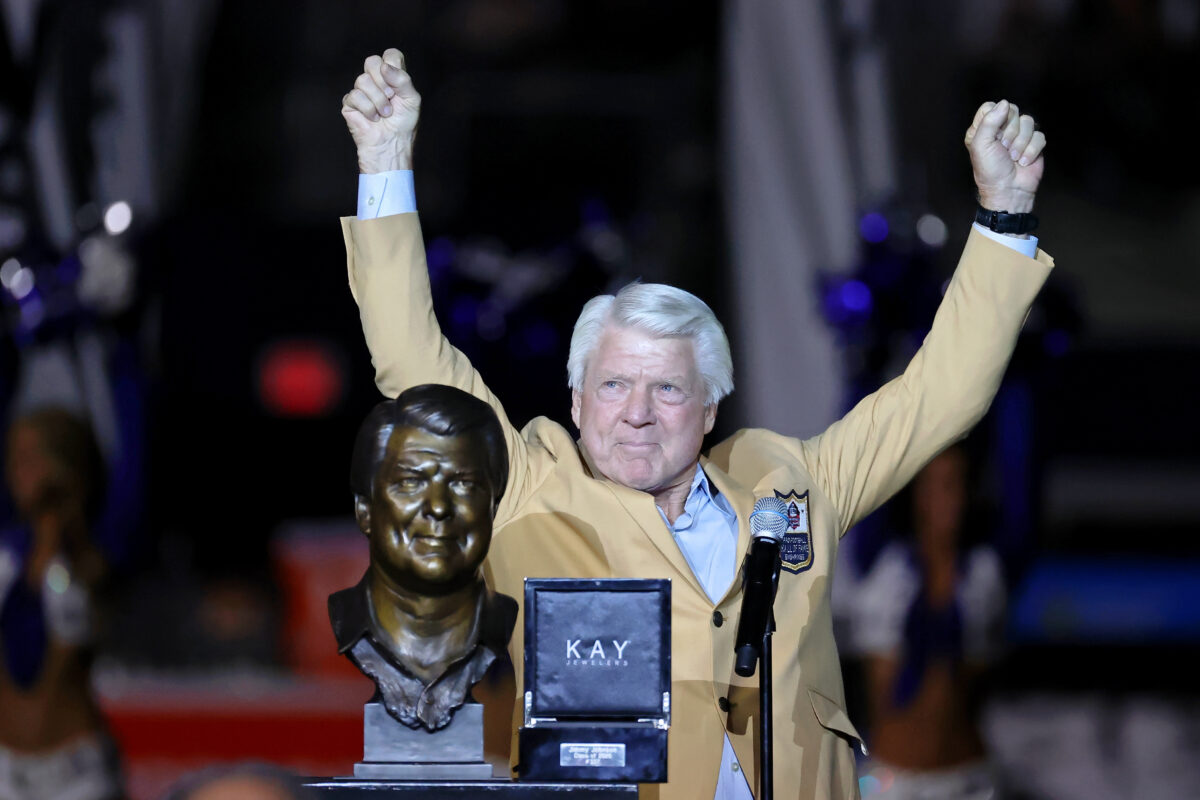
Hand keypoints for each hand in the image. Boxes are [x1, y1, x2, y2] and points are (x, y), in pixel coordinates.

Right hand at [341, 49, 420, 172]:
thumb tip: (384, 66)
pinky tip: (373, 119)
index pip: (390, 55)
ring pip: (362, 80)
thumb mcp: (412, 100)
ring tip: (385, 114)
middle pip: (372, 61)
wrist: (391, 145)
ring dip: (378, 100)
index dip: (393, 64)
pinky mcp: (350, 103)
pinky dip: (368, 109)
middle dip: (383, 82)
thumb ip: (402, 80)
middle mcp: (376, 81)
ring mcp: (361, 91)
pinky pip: (355, 96)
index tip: (397, 83)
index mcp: (392, 77)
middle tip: (391, 98)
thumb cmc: (404, 124)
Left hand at [964, 100, 1045, 212]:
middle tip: (1004, 149)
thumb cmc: (990, 171)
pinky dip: (1032, 150)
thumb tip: (1004, 103)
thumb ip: (989, 122)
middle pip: (1012, 111)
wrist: (1008, 191)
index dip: (995, 118)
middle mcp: (1000, 129)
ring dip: (1021, 143)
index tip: (993, 136)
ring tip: (1013, 157)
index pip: (990, 107)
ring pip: (1028, 121)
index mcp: (982, 129)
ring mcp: (1019, 135)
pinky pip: (1039, 135)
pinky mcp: (1034, 143)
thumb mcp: (981, 146)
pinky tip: (1024, 162)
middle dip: (1009, 133)